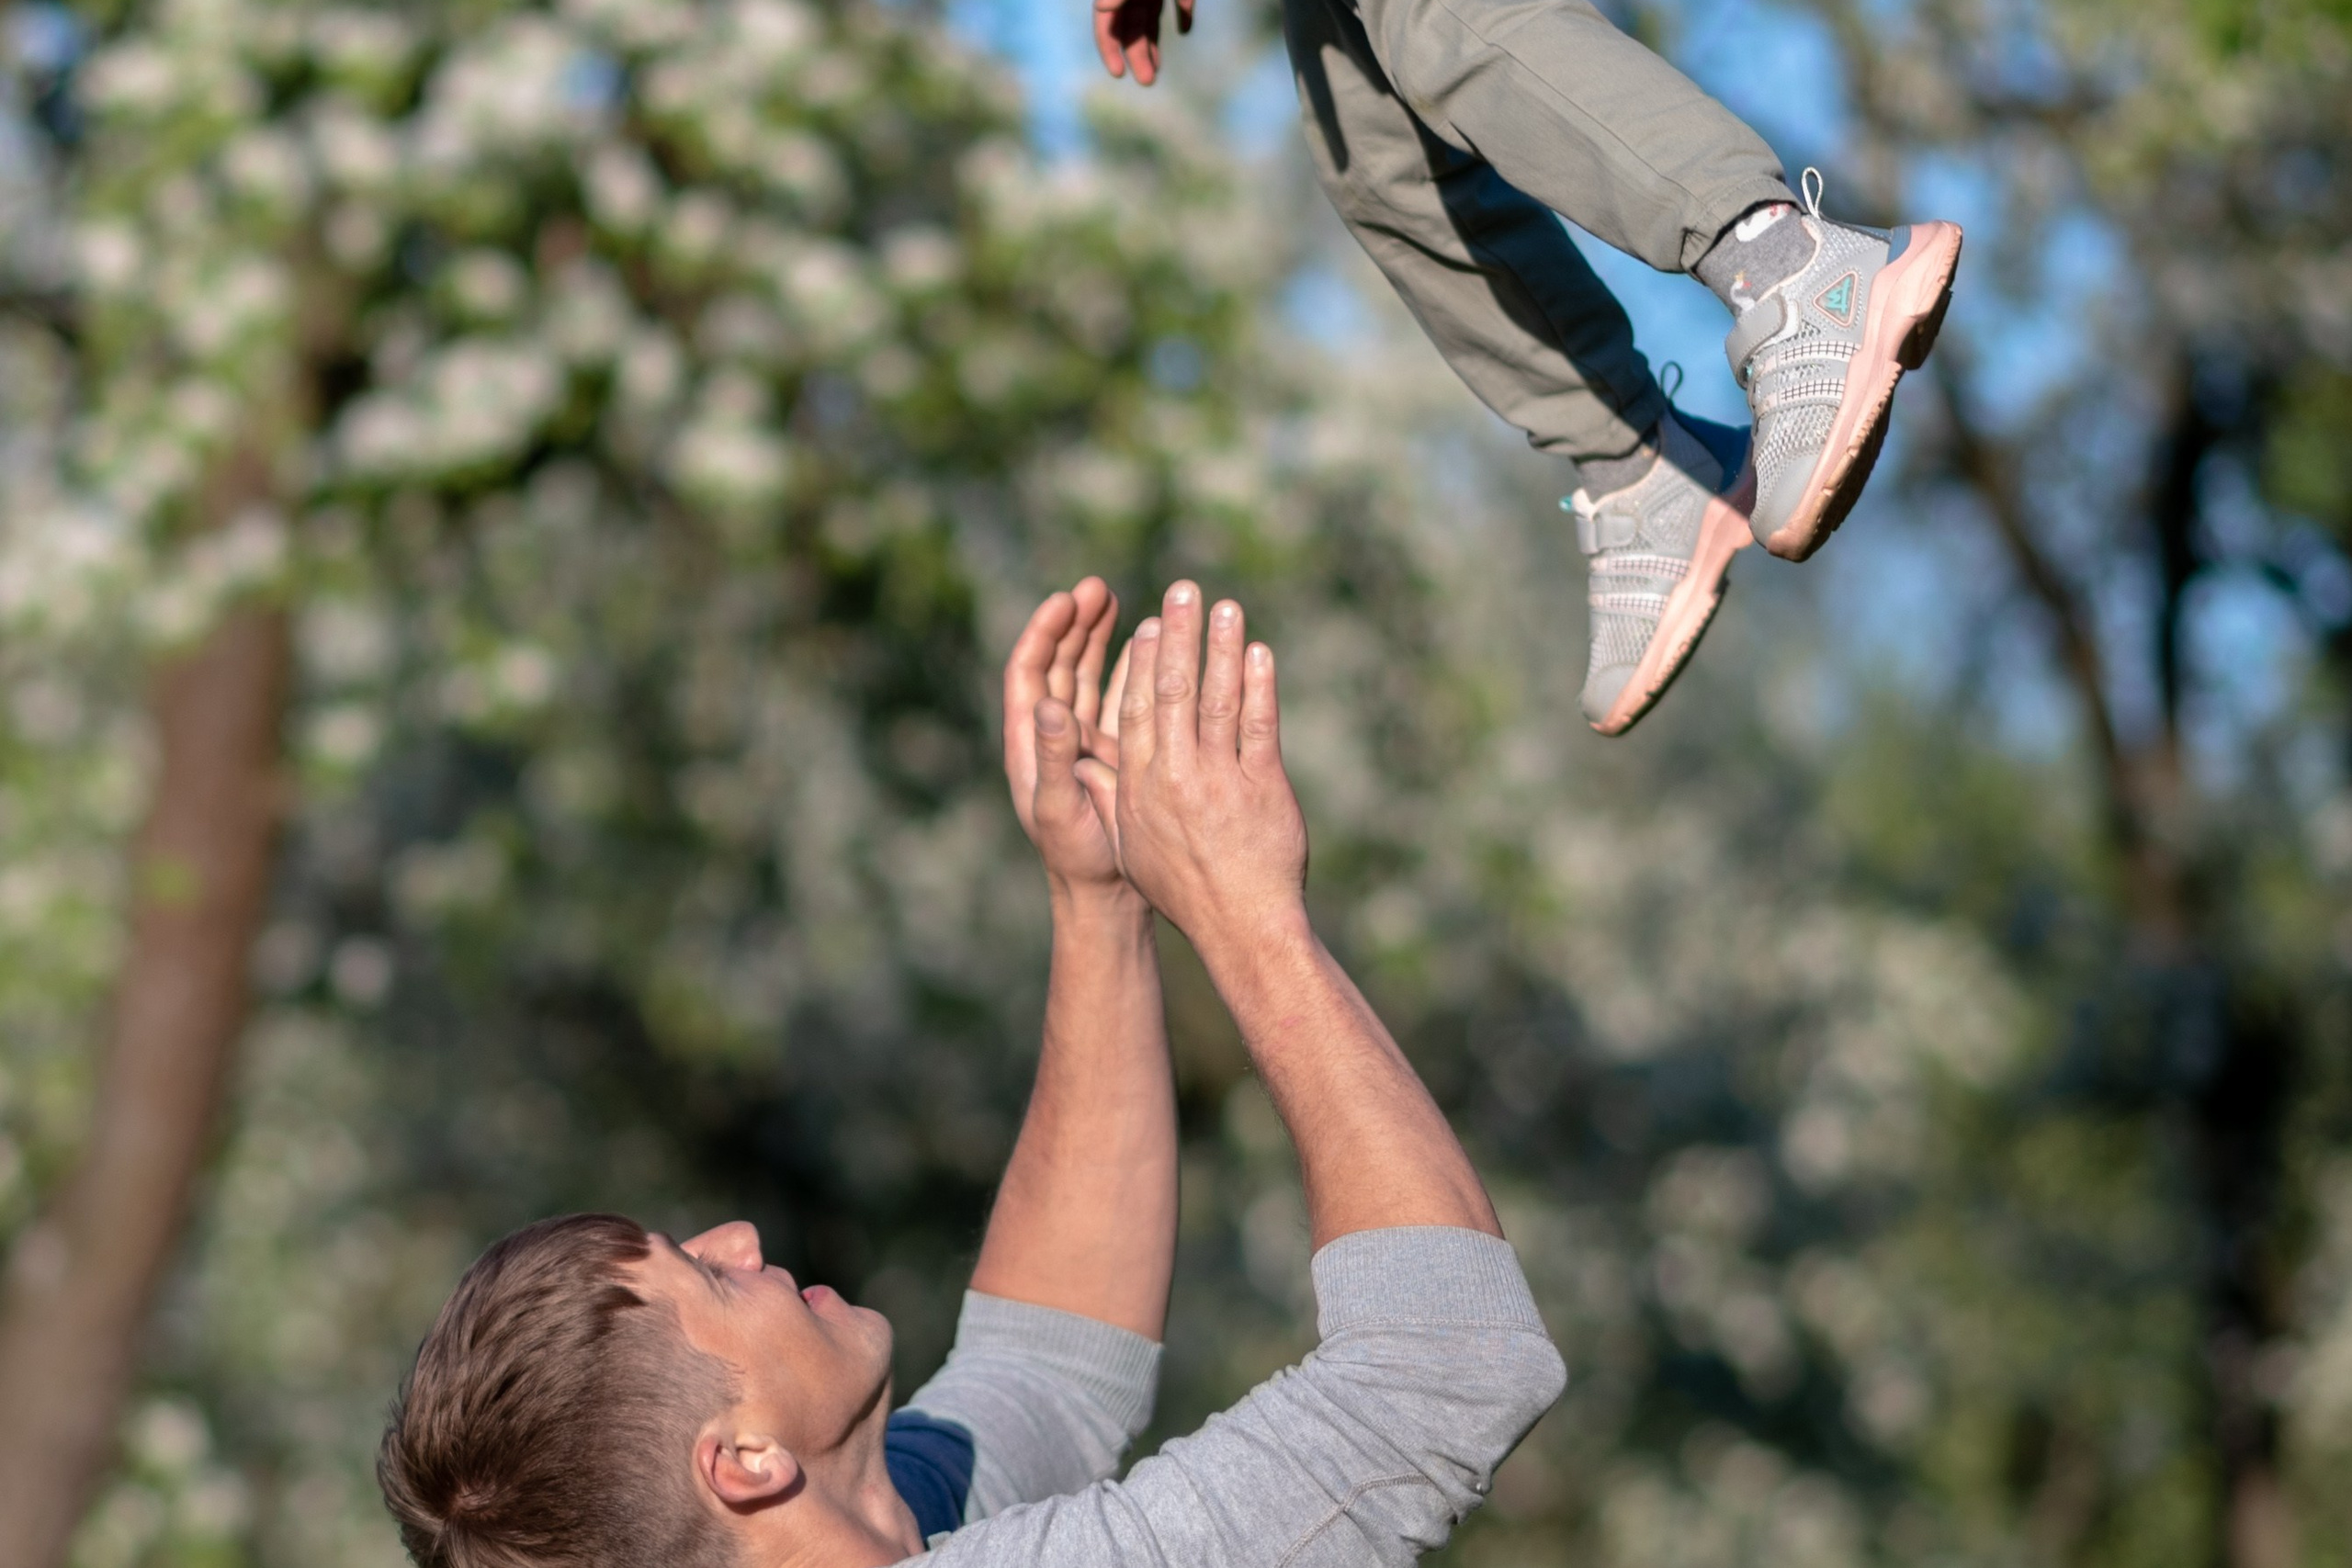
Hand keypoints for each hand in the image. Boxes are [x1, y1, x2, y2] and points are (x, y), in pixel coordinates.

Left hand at [1003, 578, 1131, 902]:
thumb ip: (1052, 757)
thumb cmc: (1076, 856)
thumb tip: (1048, 703)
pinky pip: (1117, 698)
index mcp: (1030, 744)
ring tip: (1118, 600)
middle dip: (1074, 625)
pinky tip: (1148, 644)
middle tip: (1097, 587)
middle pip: (1058, 664)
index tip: (1064, 600)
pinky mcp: (1113, 752)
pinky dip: (1130, 668)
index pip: (1028, 674)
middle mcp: (1053, 736)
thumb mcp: (1059, 807)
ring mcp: (1084, 741)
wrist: (1106, 892)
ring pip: (1088, 675)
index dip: (1043, 634)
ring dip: (1099, 638)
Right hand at [1074, 582, 1306, 952]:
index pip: (1135, 708)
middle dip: (1178, 635)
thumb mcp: (1134, 843)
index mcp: (1140, 785)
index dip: (1142, 661)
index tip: (1148, 622)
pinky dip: (1260, 687)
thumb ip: (1113, 795)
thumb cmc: (1185, 887)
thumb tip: (1089, 763)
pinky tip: (1261, 654)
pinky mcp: (1264, 787)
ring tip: (1227, 607)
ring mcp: (1221, 779)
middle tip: (1184, 589)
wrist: (1239, 924)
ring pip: (1219, 700)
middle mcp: (1175, 775)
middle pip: (1173, 691)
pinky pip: (1260, 726)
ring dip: (1222, 647)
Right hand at [1094, 0, 1192, 84]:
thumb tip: (1100, 7)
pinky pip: (1181, 1)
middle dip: (1138, 55)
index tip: (1118, 73)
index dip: (1109, 49)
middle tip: (1147, 81)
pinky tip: (1184, 30)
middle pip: (1133, 27)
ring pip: (1152, 18)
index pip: (1107, 23)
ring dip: (1153, 42)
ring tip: (1156, 69)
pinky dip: (1182, 14)